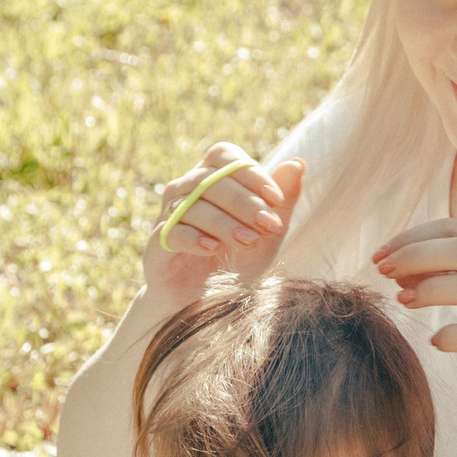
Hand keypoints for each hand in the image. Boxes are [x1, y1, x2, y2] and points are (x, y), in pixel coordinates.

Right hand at [145, 145, 304, 303]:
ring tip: (248, 240)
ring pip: (192, 205)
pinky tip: (212, 248)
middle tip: (268, 225)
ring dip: (224, 222)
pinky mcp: (158, 243)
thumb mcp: (269, 232)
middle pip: (210, 180)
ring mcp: (169, 214)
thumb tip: (298, 164)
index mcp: (211, 176)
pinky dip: (194, 238)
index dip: (250, 173)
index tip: (276, 198)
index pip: (224, 156)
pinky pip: (172, 232)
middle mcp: (186, 189)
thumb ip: (283, 200)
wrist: (208, 300)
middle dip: (244, 202)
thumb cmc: (239, 259)